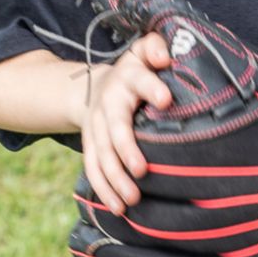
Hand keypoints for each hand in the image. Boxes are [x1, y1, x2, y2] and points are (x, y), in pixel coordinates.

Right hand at [81, 32, 171, 215]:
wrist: (97, 87)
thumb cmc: (137, 71)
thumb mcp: (144, 52)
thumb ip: (155, 47)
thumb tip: (165, 56)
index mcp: (128, 77)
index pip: (139, 79)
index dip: (151, 88)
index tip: (166, 100)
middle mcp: (108, 103)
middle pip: (115, 127)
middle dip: (126, 149)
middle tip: (143, 170)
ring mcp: (96, 127)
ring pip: (101, 154)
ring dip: (115, 178)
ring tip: (132, 200)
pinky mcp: (91, 146)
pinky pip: (93, 169)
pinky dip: (103, 190)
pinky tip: (118, 209)